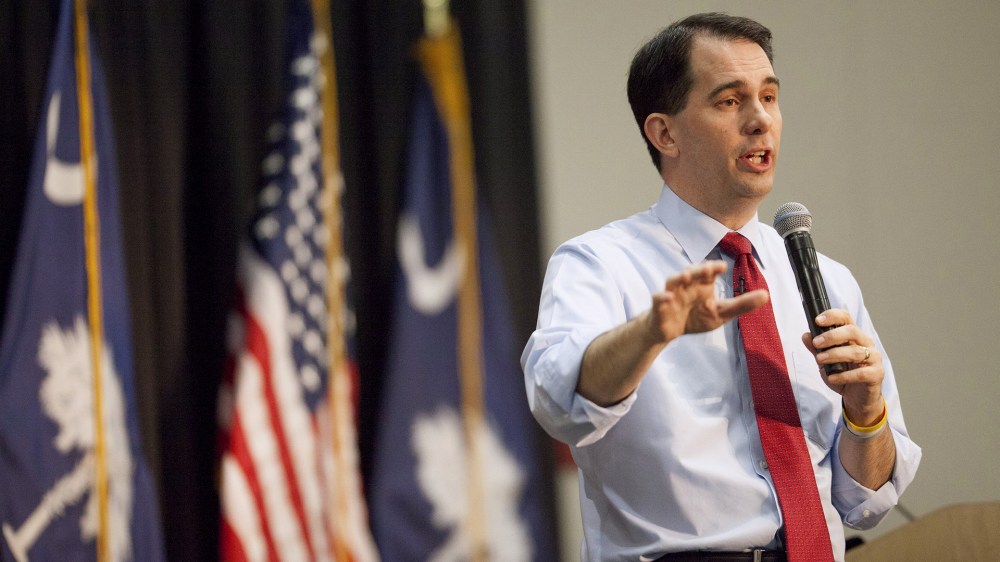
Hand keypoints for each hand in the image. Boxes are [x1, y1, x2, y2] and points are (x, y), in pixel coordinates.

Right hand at [645, 260, 768, 343]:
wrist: (669, 331)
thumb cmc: (695, 317)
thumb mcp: (721, 313)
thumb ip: (742, 304)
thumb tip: (766, 295)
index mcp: (702, 284)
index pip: (708, 272)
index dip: (714, 267)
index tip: (722, 267)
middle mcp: (687, 285)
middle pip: (691, 272)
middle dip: (698, 269)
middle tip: (709, 269)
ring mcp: (672, 294)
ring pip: (673, 281)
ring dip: (679, 277)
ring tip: (686, 276)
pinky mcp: (660, 307)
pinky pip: (658, 299)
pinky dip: (661, 297)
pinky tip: (667, 298)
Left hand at [801, 308, 884, 425]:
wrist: (857, 398)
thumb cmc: (842, 375)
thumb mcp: (825, 362)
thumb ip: (816, 349)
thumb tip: (806, 335)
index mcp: (854, 336)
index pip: (846, 319)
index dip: (833, 316)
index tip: (817, 320)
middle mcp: (866, 344)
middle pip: (852, 331)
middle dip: (832, 336)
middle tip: (817, 343)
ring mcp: (874, 358)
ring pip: (856, 352)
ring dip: (835, 354)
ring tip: (820, 360)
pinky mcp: (876, 374)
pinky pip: (861, 373)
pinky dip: (844, 375)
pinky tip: (832, 378)